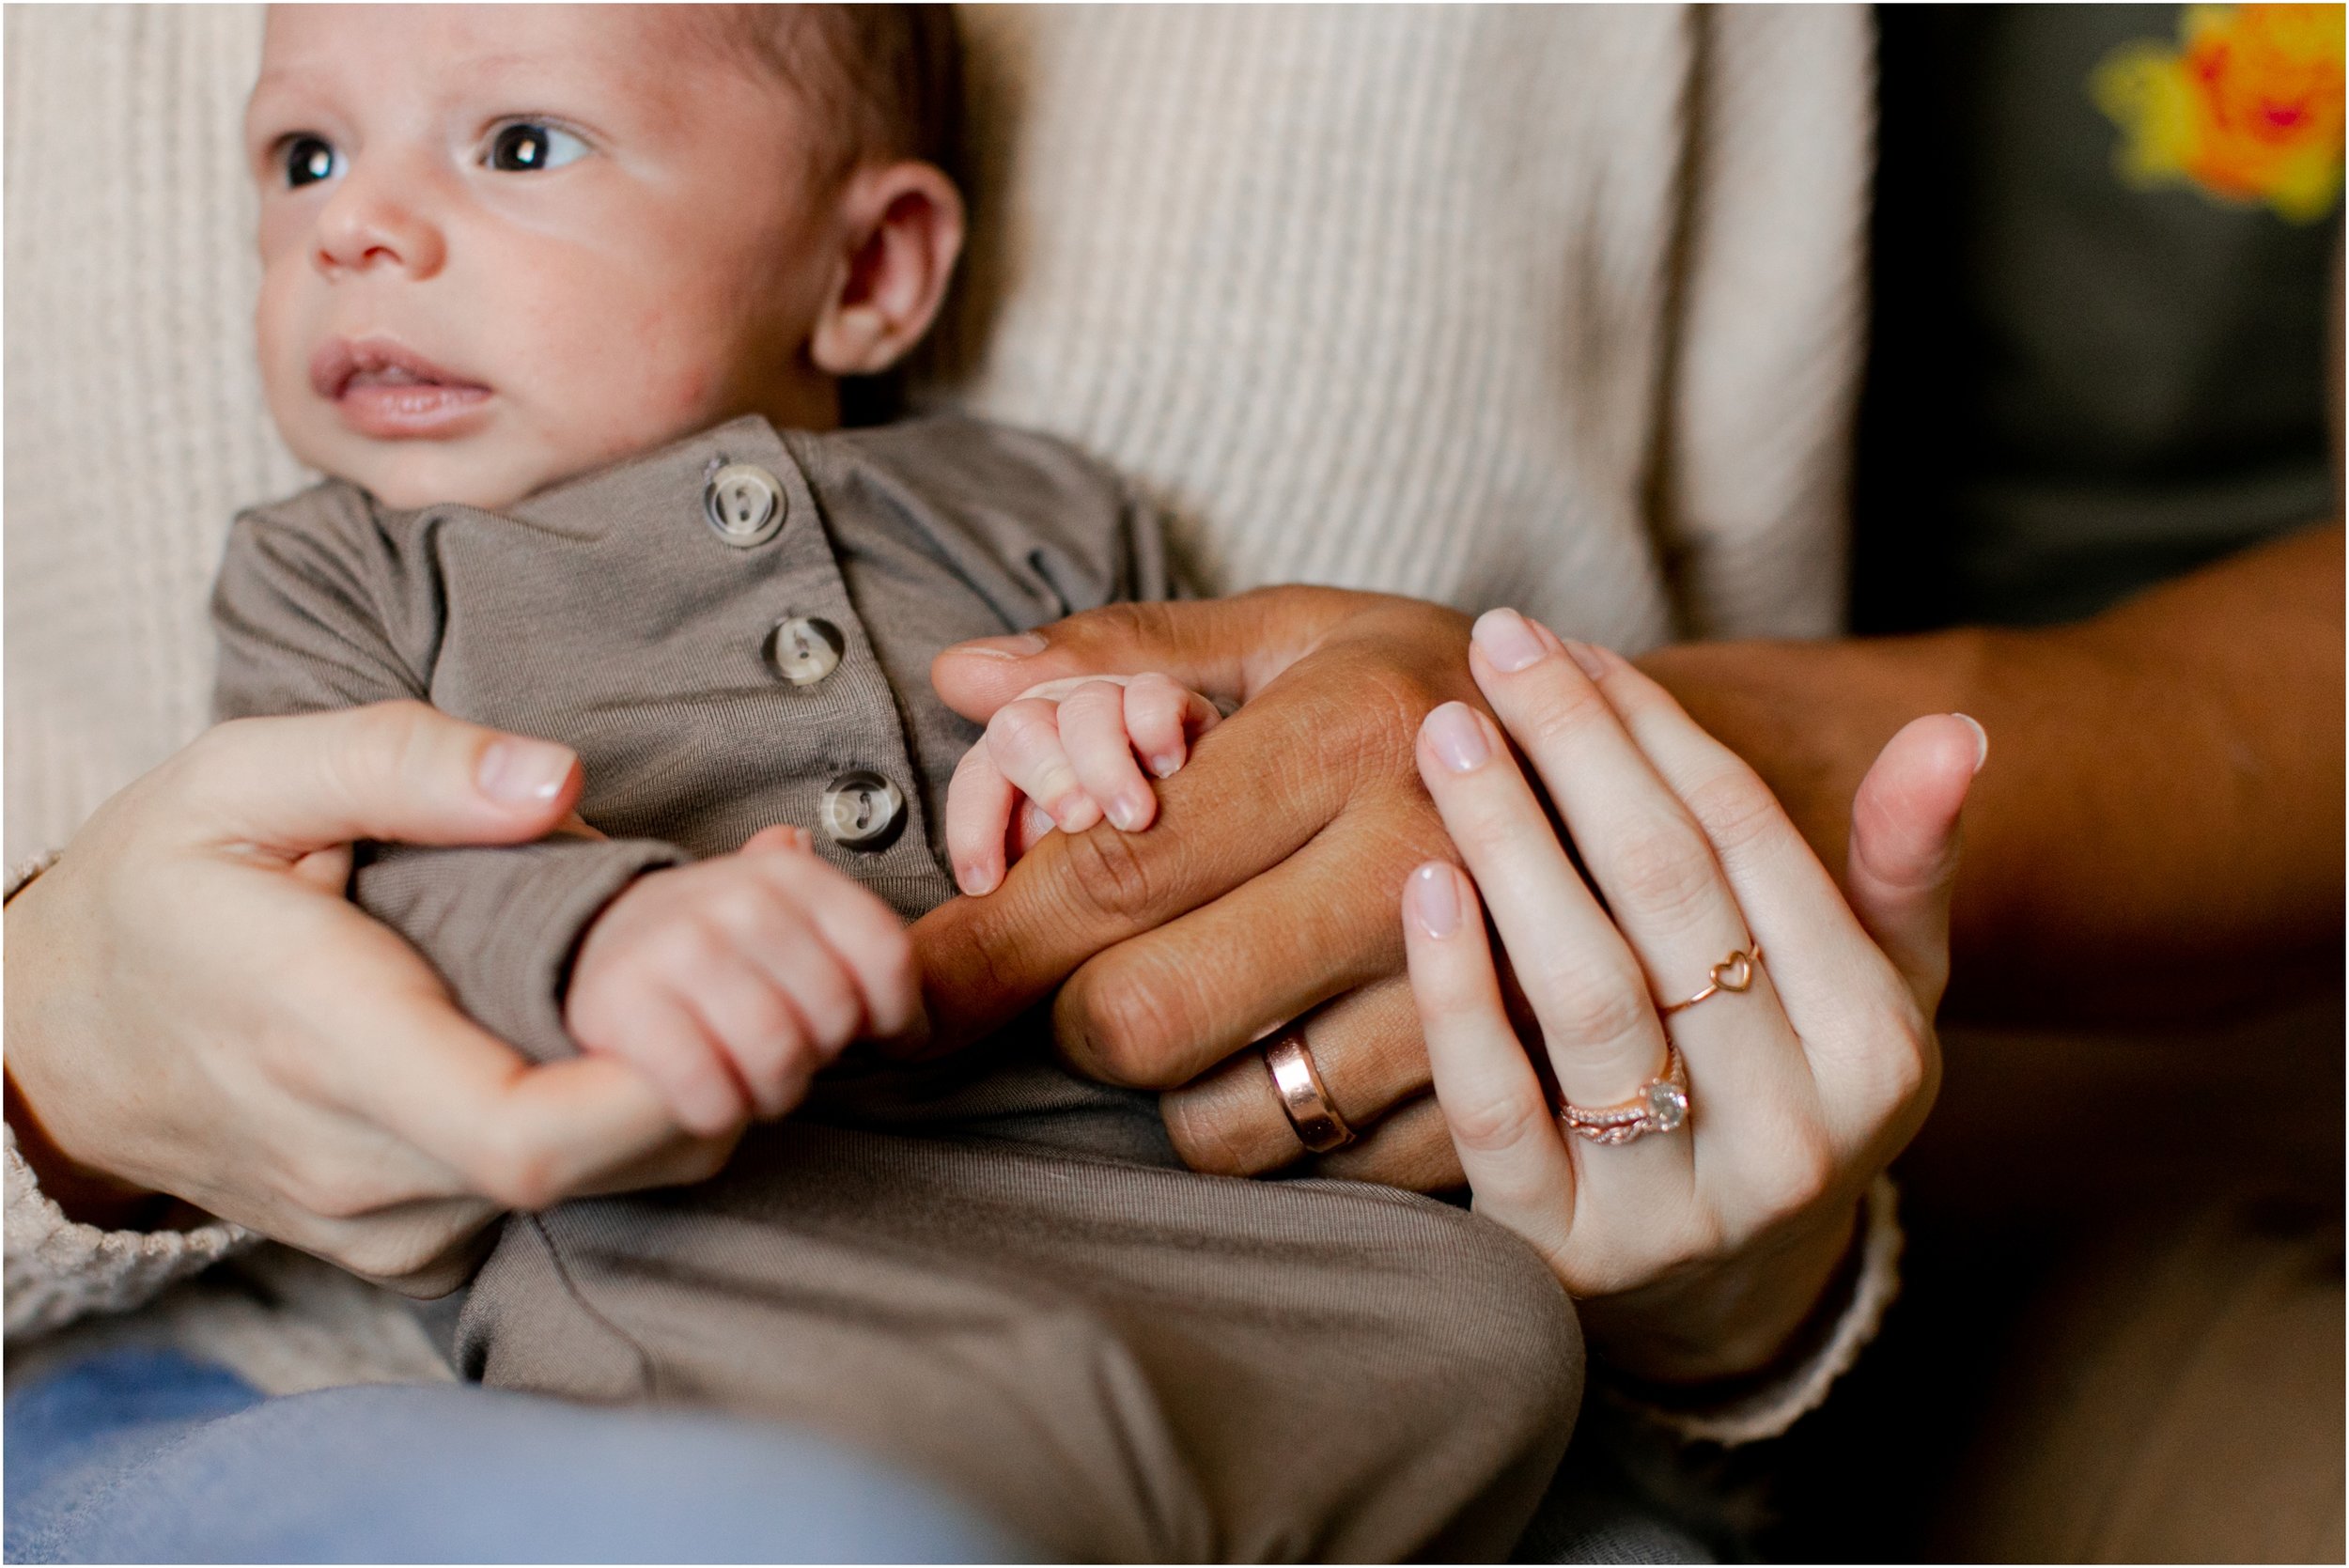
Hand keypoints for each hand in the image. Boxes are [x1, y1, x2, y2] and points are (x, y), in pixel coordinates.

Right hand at [3, 701, 740, 1294]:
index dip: (661, 1081)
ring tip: (724, 967)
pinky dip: (643, 1121)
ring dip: (700, 1085)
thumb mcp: (241, 777)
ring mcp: (390, 1224)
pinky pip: (568, 1202)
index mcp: (324, 1046)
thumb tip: (554, 780)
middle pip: (604, 1167)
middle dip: (722, 1063)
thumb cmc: (156, 892)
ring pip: (609, 1189)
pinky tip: (657, 1026)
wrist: (53, 1037)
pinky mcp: (413, 1242)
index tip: (730, 981)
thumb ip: (399, 762)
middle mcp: (363, 1168)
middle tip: (765, 946)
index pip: (526, 1133)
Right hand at [567, 826, 922, 1134]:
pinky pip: (709, 1093)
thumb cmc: (717, 949)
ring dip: (775, 1092)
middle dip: (824, 1054)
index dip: (901, 1017)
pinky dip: (720, 1113)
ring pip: (779, 1057)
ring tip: (757, 1081)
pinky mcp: (622, 1004)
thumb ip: (847, 934)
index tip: (885, 1038)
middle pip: (836, 1015)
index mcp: (792, 876)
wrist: (597, 943)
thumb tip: (891, 955)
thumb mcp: (788, 916)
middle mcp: (738, 901)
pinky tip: (713, 1099)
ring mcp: (676, 947)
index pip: (888, 958)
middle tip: (796, 1055)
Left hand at [920, 587, 1478, 1188]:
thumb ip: (1126, 660)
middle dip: (1081, 1012)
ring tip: (1233, 995)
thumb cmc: (1439, 697)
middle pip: (1146, 1019)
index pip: (1109, 873)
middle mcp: (1417, 872)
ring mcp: (1479, 1003)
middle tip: (1105, 966)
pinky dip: (1288, 1130)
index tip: (898, 995)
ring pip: (1226, 1124)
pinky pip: (1325, 1176)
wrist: (1653, 786)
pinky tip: (1318, 1043)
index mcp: (1348, 737)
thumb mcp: (1303, 635)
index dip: (980, 947)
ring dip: (1182, 1082)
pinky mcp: (1518, 1103)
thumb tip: (962, 679)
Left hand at [1402, 610, 1979, 1381]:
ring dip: (1510, 842)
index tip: (1570, 645)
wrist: (1722, 1298)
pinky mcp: (1562, 1253)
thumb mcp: (1877, 993)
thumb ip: (1903, 865)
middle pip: (1669, 895)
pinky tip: (1418, 883)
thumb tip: (1951, 733)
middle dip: (1577, 750)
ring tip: (1448, 734)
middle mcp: (1795, 1131)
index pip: (1751, 843)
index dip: (1655, 729)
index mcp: (1879, 1047)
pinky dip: (1456, 992)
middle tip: (1497, 644)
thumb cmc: (1784, 1092)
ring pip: (1588, 990)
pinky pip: (1499, 1107)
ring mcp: (1678, 1203)